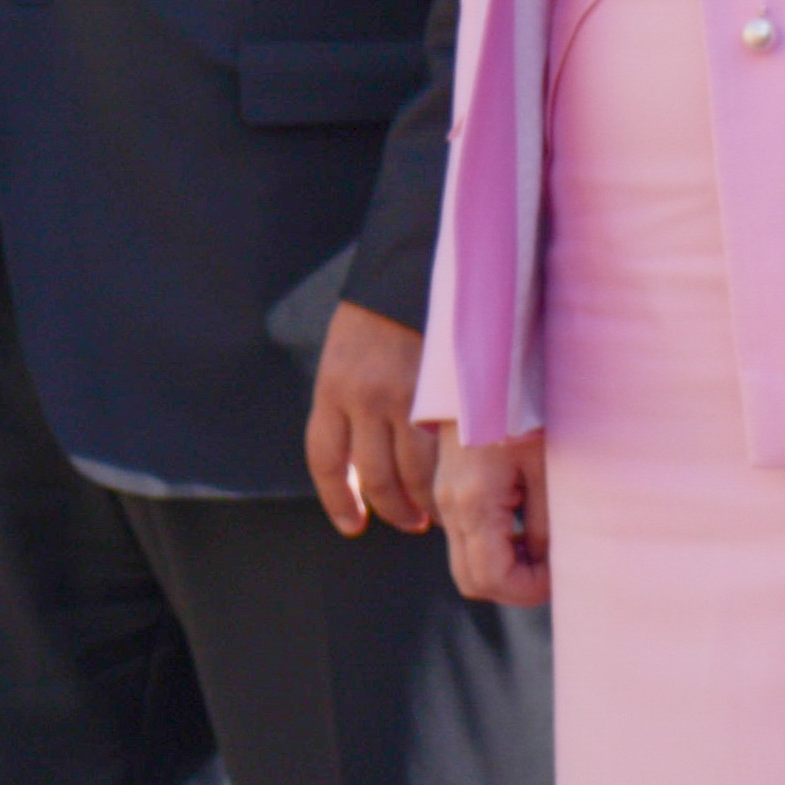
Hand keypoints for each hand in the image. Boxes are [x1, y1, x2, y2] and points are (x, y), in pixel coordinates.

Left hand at [304, 299, 443, 535]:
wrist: (421, 259)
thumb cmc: (386, 309)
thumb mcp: (349, 353)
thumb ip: (351, 401)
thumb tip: (364, 465)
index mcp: (333, 386)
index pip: (326, 460)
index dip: (338, 500)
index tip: (352, 524)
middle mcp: (364, 396)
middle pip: (373, 476)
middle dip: (391, 509)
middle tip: (408, 522)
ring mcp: (407, 396)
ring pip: (412, 473)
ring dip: (422, 502)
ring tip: (435, 513)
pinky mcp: (445, 392)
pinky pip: (444, 453)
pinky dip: (449, 479)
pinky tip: (457, 488)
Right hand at [430, 421, 550, 606]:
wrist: (490, 366)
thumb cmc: (525, 410)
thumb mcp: (547, 469)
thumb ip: (544, 526)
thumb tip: (547, 567)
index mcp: (474, 504)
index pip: (492, 580)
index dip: (530, 589)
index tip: (561, 571)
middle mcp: (449, 507)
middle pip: (472, 581)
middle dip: (514, 585)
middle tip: (553, 564)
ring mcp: (444, 498)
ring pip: (466, 562)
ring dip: (505, 566)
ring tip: (542, 542)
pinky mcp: (449, 489)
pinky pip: (465, 538)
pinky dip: (494, 546)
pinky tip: (524, 523)